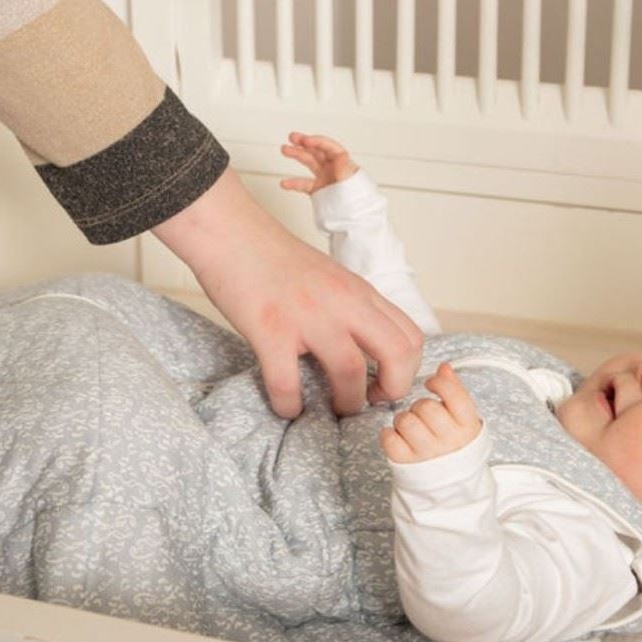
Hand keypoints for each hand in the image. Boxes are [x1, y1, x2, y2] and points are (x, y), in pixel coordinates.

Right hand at [152, 168, 423, 417]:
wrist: (230, 231)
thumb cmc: (276, 259)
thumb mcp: (332, 278)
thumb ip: (352, 309)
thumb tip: (366, 350)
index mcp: (360, 292)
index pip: (411, 336)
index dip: (407, 370)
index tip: (386, 383)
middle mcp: (343, 303)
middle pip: (397, 353)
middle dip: (393, 390)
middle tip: (371, 401)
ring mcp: (308, 316)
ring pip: (351, 373)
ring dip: (348, 403)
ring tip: (334, 410)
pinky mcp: (270, 330)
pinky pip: (288, 384)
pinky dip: (290, 405)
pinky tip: (286, 407)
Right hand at [279, 132, 358, 193]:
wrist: (354, 217)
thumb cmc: (357, 198)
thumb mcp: (351, 181)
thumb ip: (344, 168)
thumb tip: (342, 154)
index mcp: (342, 162)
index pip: (328, 146)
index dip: (316, 141)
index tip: (304, 140)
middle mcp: (332, 167)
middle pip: (316, 151)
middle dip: (303, 143)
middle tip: (292, 137)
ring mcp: (324, 178)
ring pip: (308, 162)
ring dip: (296, 154)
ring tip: (284, 149)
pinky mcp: (318, 190)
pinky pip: (303, 183)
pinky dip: (293, 183)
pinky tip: (285, 183)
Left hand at [380, 363, 482, 463]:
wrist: (451, 488)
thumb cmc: (456, 447)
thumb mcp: (464, 420)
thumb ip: (456, 391)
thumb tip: (445, 367)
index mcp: (468, 427)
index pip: (453, 394)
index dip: (438, 383)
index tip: (431, 384)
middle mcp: (449, 441)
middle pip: (426, 407)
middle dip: (420, 406)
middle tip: (423, 416)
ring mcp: (427, 454)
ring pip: (405, 420)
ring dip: (403, 420)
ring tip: (411, 429)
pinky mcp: (406, 464)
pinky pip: (389, 438)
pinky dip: (389, 435)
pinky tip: (399, 439)